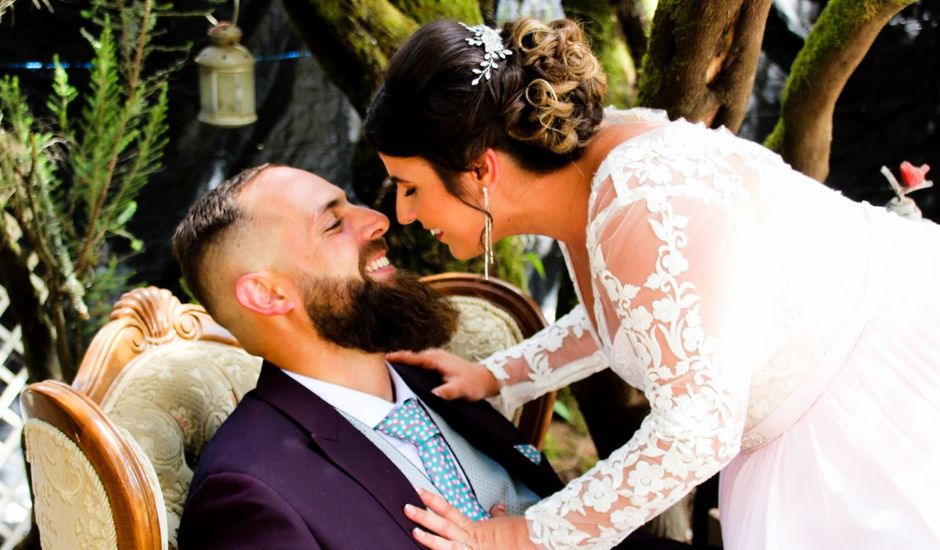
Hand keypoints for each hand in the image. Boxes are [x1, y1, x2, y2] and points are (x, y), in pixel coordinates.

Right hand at [386, 348, 499, 400]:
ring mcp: (436, 357)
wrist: (485, 377)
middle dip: (397, 359)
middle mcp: (435, 355)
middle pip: (412, 356)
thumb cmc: (473, 384)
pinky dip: (411, 364)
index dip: (400, 358)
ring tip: (388, 368)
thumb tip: (434, 394)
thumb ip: (448, 392)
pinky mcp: (437, 361)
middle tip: (380, 365)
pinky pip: (420, 361)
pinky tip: (405, 372)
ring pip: (415, 358)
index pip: (414, 358)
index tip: (386, 358)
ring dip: (404, 361)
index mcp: (437, 360)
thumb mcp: (461, 390)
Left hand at [405, 489, 535, 549]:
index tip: (418, 491)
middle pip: (442, 525)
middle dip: (423, 516)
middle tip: (406, 507)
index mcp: (473, 528)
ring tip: (414, 531)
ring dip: (429, 539)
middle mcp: (468, 539)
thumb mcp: (505, 522)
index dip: (433, 501)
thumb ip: (497, 515)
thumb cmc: (518, 533)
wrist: (529, 543)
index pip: (448, 510)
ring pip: (445, 545)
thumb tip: (496, 507)